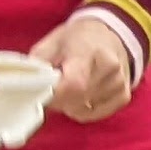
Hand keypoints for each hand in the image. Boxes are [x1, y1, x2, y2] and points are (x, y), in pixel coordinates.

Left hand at [37, 10, 146, 124]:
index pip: (74, 85)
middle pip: (77, 100)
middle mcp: (110, 70)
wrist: (112, 35)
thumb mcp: (52, 42)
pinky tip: (79, 95)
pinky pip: (95, 114)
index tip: (40, 93)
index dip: (53, 95)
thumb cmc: (78, 38)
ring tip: (66, 87)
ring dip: (68, 104)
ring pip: (83, 110)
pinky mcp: (124, 96)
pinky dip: (81, 109)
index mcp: (90, 52)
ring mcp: (120, 84)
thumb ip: (38, 64)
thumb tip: (26, 85)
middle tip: (49, 89)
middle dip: (56, 100)